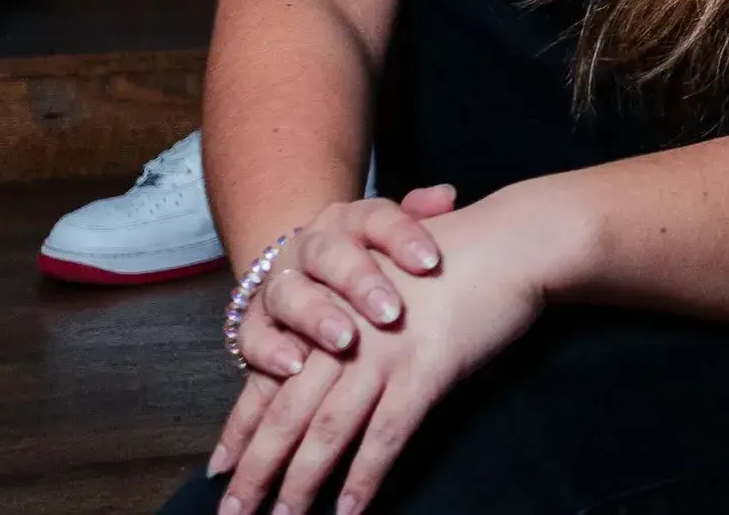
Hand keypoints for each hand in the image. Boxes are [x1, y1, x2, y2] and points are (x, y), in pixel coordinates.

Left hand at [213, 191, 550, 514]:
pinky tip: (349, 509)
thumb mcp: (385, 279)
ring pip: (328, 431)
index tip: (218, 471)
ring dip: (301, 483)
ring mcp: (383, 353)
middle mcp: (345, 336)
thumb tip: (316, 362)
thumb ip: (348, 316)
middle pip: (287, 414)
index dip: (241, 429)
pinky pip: (386, 435)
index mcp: (329, 313)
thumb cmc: (453, 257)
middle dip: (258, 470)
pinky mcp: (425, 369)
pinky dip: (365, 477)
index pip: (270, 380)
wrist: (510, 240)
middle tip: (234, 513)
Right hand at [237, 188, 456, 370]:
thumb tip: (446, 196)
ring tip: (345, 341)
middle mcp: (311, 247)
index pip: (376, 218)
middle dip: (359, 281)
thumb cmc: (374, 263)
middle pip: (330, 254)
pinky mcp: (253, 322)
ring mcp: (278, 283)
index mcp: (351, 221)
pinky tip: (293, 366)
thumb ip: (421, 216)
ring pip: (289, 293)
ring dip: (316, 316)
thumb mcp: (397, 238)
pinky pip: (252, 335)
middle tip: (391, 312)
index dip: (403, 237)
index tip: (432, 262)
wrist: (309, 279)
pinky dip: (270, 350)